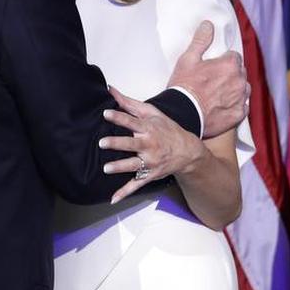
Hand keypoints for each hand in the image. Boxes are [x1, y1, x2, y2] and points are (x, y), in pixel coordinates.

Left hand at [99, 87, 207, 203]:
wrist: (187, 150)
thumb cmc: (166, 129)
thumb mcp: (152, 112)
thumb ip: (129, 103)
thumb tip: (110, 90)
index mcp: (148, 128)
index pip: (131, 121)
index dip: (119, 117)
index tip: (106, 113)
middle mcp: (149, 145)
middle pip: (131, 144)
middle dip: (117, 143)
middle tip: (102, 143)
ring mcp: (150, 162)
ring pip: (133, 165)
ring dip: (120, 167)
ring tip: (106, 168)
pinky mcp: (149, 174)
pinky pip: (136, 184)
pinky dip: (125, 192)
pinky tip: (113, 199)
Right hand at [166, 21, 248, 137]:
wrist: (182, 116)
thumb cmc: (184, 87)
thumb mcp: (188, 60)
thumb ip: (201, 41)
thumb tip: (208, 25)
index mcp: (230, 65)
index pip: (234, 57)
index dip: (222, 61)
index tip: (213, 67)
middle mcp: (240, 81)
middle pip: (240, 73)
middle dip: (230, 75)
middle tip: (213, 81)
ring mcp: (240, 99)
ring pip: (243, 89)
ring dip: (234, 90)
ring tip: (217, 95)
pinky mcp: (238, 115)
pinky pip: (242, 107)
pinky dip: (234, 106)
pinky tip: (221, 107)